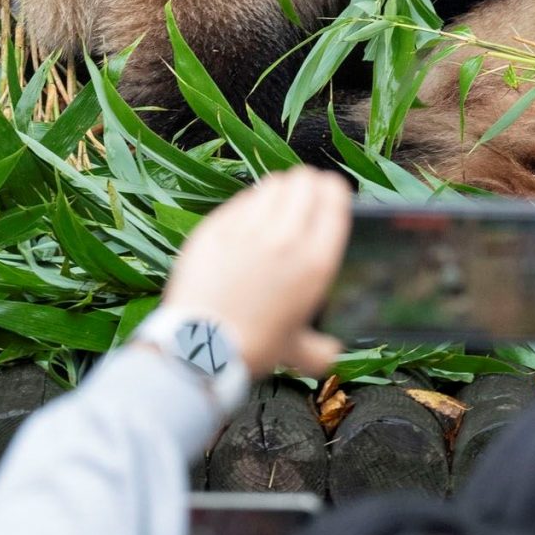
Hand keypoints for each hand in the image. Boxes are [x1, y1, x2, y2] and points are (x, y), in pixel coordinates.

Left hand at [160, 167, 349, 377]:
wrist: (200, 346)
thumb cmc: (251, 348)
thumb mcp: (296, 350)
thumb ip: (319, 348)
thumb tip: (329, 352)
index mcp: (316, 261)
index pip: (334, 198)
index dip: (334, 191)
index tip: (330, 194)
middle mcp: (286, 236)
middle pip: (305, 182)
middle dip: (308, 185)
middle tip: (304, 197)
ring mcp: (249, 227)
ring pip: (273, 183)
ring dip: (279, 190)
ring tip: (276, 204)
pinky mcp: (216, 225)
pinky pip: (242, 199)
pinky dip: (249, 203)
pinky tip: (247, 219)